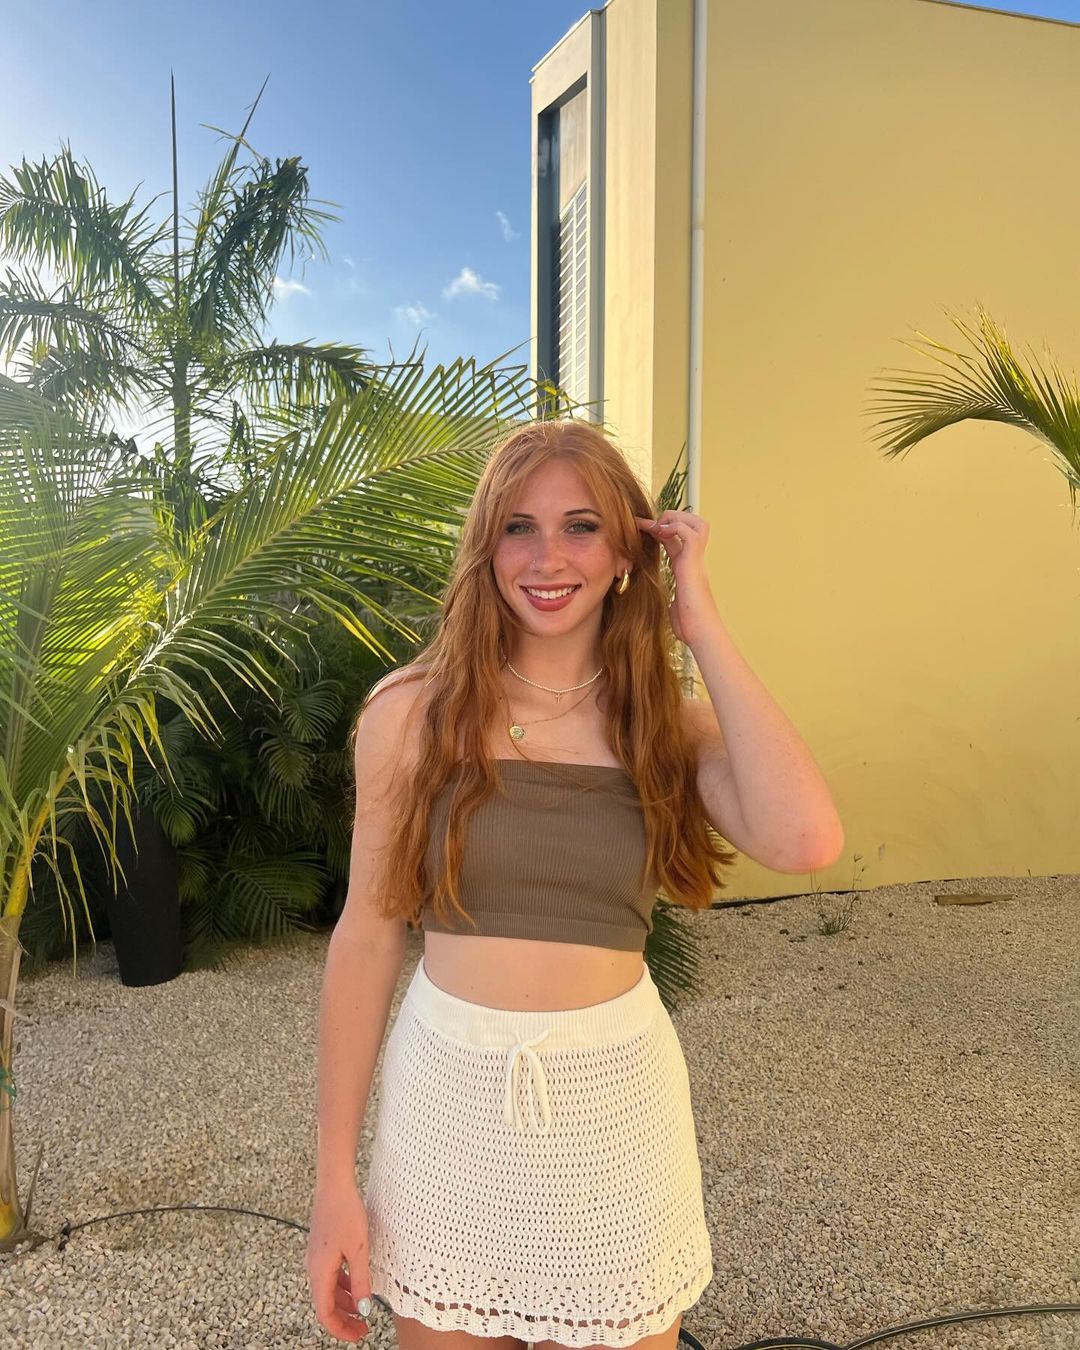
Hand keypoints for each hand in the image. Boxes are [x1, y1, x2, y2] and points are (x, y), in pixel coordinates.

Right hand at [306, 1182, 373, 1342]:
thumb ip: (360, 1280)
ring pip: (328, 1290)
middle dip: (344, 1319)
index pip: (325, 1312)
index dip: (340, 1329)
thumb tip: (363, 1308)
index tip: (358, 1335)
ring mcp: (316, 1257)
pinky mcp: (321, 1248)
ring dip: (344, 1303)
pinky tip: (357, 1284)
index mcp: (319, 1271)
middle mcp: (313, 1268)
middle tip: (364, 1329)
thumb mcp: (359, 1249)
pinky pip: (330, 1275)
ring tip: (364, 1309)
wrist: (334, 1184)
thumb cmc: (346, 1213)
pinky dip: (342, 1285)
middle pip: (325, 1304)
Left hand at [635, 507, 718, 647]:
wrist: (700, 633)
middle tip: (651, 526)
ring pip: (698, 523)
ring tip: (658, 527)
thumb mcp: (673, 605)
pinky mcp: (694, 563)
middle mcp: (694, 560)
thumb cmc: (689, 625)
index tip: (641, 529)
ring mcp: (696, 560)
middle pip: (694, 524)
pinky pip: (690, 533)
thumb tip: (662, 602)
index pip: (677, 538)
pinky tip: (661, 534)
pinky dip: (676, 527)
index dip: (661, 530)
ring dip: (676, 518)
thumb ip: (669, 598)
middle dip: (673, 517)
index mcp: (687, 568)